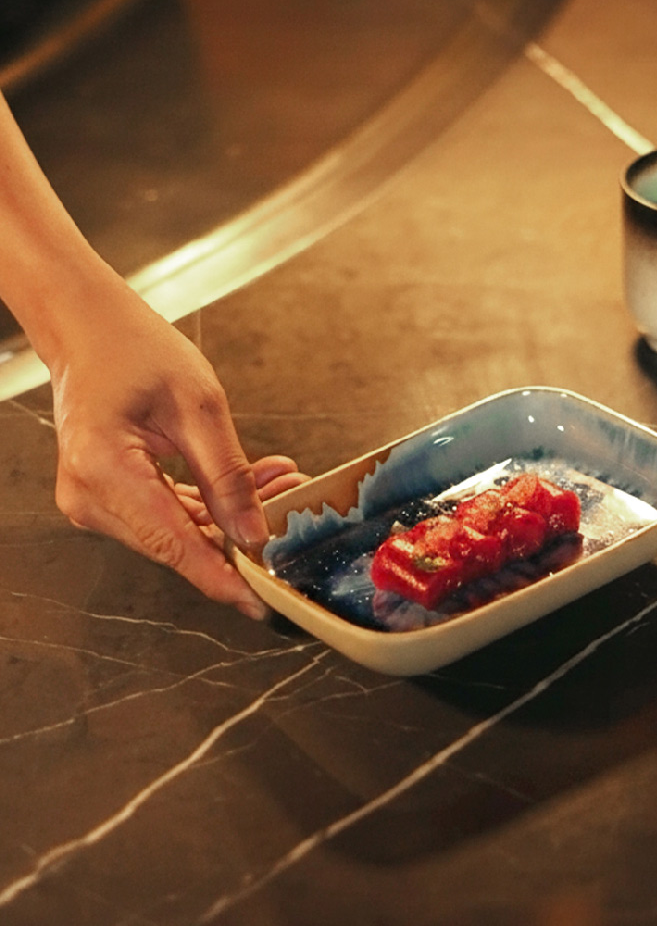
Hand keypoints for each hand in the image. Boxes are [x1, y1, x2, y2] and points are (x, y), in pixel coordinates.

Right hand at [45, 278, 303, 618]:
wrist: (87, 327)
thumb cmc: (134, 349)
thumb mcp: (199, 406)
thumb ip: (228, 476)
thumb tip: (252, 534)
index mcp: (105, 472)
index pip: (177, 547)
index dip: (227, 579)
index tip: (265, 603)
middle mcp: (90, 498)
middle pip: (180, 543)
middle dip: (242, 535)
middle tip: (294, 505)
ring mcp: (95, 501)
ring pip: (179, 532)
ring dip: (232, 516)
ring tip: (281, 484)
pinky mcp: (109, 496)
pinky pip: (167, 515)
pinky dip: (211, 504)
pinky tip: (252, 483)